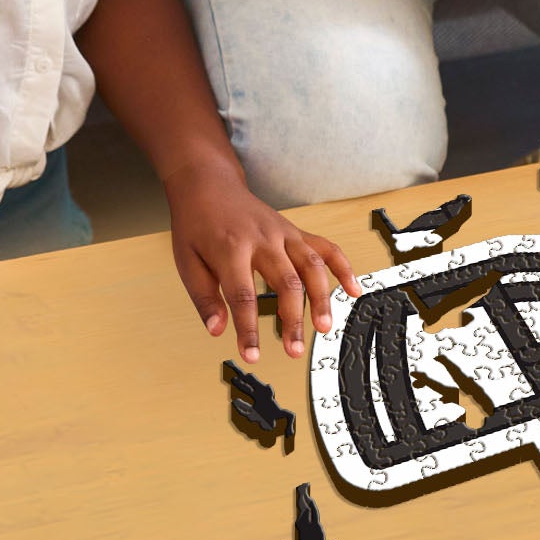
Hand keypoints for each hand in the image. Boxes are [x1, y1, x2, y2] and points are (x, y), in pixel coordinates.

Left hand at [164, 156, 361, 361]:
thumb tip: (217, 330)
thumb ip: (204, 298)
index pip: (243, 296)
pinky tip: (353, 289)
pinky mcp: (295, 231)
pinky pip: (326, 247)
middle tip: (294, 350)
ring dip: (322, 299)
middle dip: (293, 320)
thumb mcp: (186, 262)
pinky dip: (343, 268)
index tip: (251, 355)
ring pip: (311, 266)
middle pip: (286, 282)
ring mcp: (284, 233)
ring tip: (324, 327)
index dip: (248, 329)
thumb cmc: (196, 224)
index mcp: (231, 248)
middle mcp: (263, 239)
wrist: (210, 184)